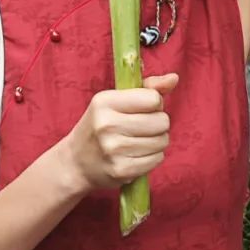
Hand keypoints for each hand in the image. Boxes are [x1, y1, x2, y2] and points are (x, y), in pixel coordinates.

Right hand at [57, 73, 177, 192]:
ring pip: (162, 141)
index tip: (143, 109)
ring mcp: (114, 150)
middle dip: (158, 123)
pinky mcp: (121, 170)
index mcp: (105, 102)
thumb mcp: (115, 100)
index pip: (153, 99)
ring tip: (139, 141)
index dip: (154, 103)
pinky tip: (137, 155)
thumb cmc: (100, 125)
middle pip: (161, 121)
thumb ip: (147, 87)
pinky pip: (157, 159)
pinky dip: (153, 157)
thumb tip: (174, 78)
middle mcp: (107, 125)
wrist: (75, 162)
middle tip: (142, 127)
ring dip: (157, 141)